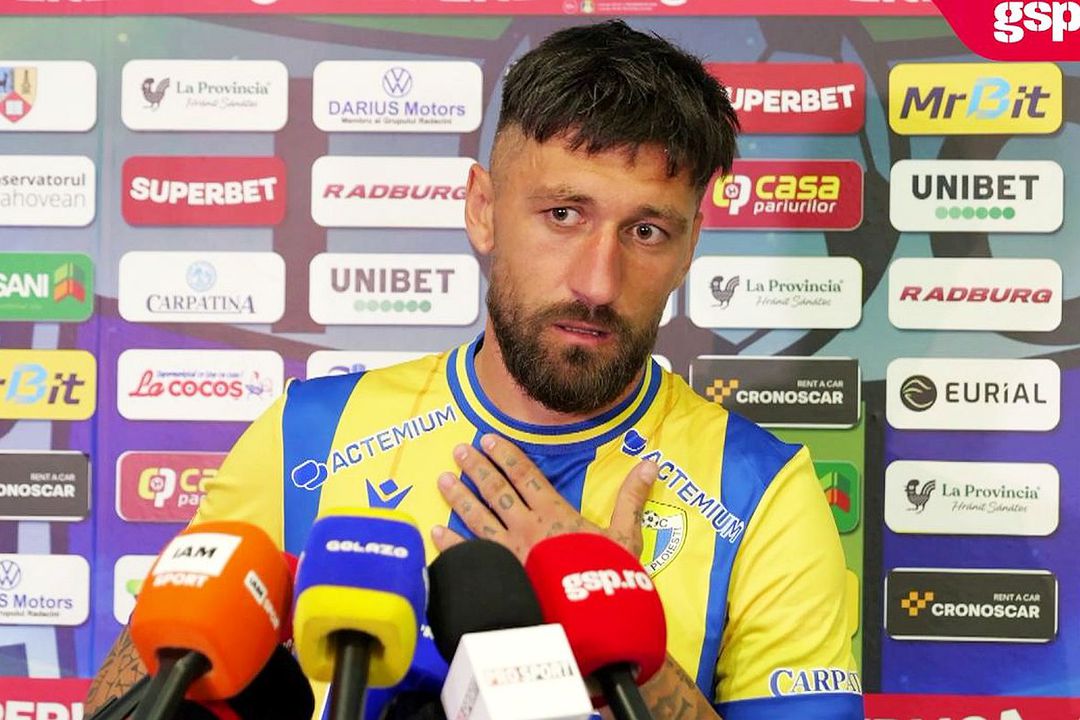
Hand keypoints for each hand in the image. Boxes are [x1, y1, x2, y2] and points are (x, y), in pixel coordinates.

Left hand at [431, 433, 657, 561]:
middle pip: (497, 490)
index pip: (526, 476)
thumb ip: (631, 499)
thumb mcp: (626, 536)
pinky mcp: (500, 576)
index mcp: (555, 513)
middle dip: (477, 468)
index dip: (506, 455)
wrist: (592, 622)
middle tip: (458, 450)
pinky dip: (451, 544)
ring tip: (443, 479)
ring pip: (478, 517)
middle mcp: (527, 527)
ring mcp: (510, 552)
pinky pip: (470, 556)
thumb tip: (650, 464)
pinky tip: (436, 532)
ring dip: (460, 497)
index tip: (489, 439)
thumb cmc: (609, 578)